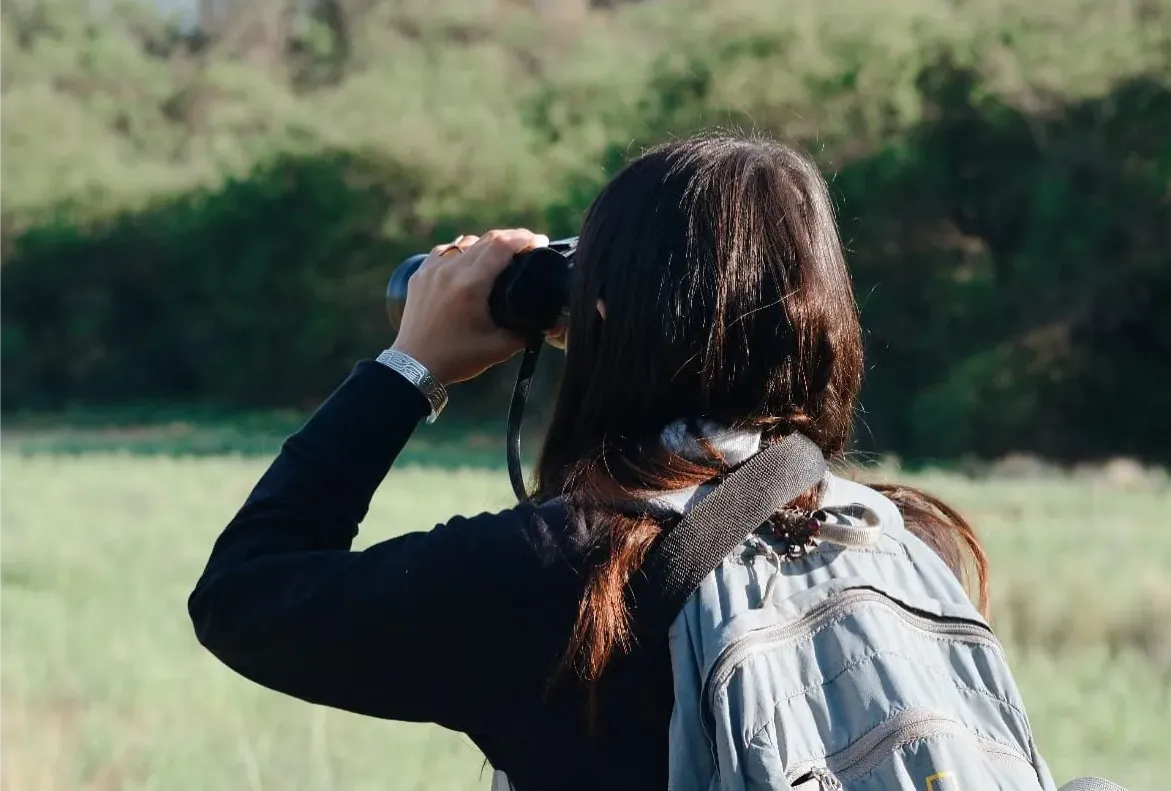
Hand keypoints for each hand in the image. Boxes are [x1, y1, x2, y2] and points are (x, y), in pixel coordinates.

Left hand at [391, 229, 549, 384]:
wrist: (414, 366)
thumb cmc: (457, 358)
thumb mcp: (499, 348)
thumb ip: (527, 333)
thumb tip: (550, 323)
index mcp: (471, 284)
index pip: (502, 246)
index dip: (525, 239)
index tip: (540, 240)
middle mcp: (450, 269)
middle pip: (486, 239)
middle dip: (511, 238)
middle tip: (527, 245)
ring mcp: (432, 270)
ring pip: (466, 242)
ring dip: (487, 244)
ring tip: (501, 254)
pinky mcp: (420, 275)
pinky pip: (445, 251)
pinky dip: (462, 251)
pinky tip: (470, 259)